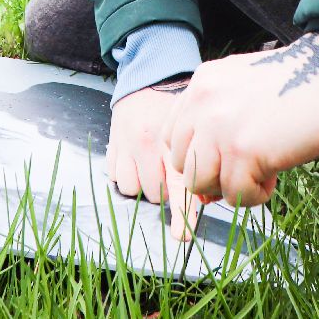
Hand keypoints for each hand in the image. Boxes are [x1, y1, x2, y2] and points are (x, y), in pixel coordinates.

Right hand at [105, 77, 202, 240]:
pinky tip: (135, 159)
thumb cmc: (175, 112)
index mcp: (174, 141)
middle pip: (156, 194)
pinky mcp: (111, 147)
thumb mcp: (191, 129)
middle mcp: (148, 144)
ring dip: (143, 185)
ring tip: (151, 166)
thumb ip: (198, 160)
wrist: (145, 83)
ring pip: (132, 189)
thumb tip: (206, 198)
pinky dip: (126, 175)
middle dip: (165, 190)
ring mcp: (126, 146)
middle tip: (169, 173)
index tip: (183, 236)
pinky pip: (115, 178)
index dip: (182, 213)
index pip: (179, 183)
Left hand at [164, 27, 318, 209]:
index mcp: (202, 84)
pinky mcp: (243, 151)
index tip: (222, 161)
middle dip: (213, 175)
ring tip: (260, 174)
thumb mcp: (244, 91)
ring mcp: (220, 127)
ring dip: (230, 188)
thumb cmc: (298, 85)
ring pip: (200, 183)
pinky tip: (273, 177)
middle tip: (245, 170)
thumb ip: (219, 125)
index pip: (172, 136)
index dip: (196, 157)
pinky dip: (254, 196)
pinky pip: (235, 194)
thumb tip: (205, 188)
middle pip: (182, 164)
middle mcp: (203, 104)